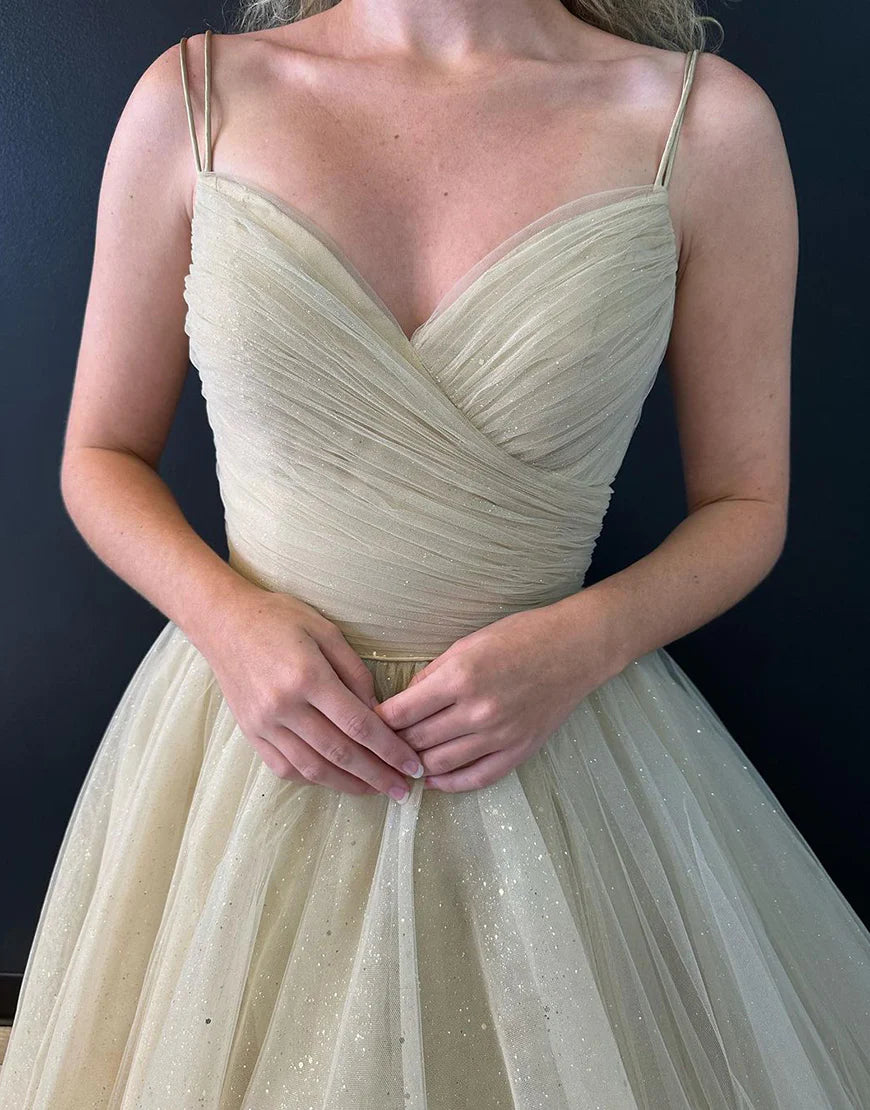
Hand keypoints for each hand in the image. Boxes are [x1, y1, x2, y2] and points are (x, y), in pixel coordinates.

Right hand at [204, 587, 424, 798]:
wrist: (223, 622)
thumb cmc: (279, 618)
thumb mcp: (326, 631)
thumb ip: (355, 673)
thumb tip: (378, 712)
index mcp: (308, 677)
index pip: (358, 725)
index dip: (390, 750)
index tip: (412, 765)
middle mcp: (284, 706)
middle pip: (339, 753)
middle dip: (376, 776)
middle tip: (403, 790)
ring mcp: (264, 723)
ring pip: (312, 768)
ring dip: (348, 784)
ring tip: (375, 790)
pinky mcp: (250, 733)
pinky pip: (285, 767)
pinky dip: (313, 779)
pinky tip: (336, 779)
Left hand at [372, 597, 618, 792]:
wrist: (575, 649)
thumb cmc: (520, 636)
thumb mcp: (468, 642)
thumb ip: (433, 674)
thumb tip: (404, 702)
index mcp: (460, 677)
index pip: (402, 712)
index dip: (378, 721)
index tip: (365, 723)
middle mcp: (477, 710)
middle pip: (417, 741)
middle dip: (392, 744)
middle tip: (378, 745)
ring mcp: (499, 735)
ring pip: (440, 763)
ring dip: (415, 765)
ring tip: (401, 761)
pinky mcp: (518, 751)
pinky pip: (476, 778)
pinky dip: (449, 783)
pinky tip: (433, 779)